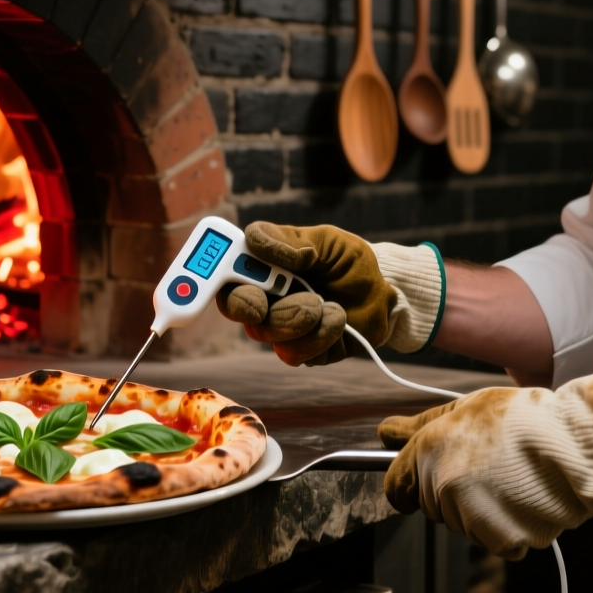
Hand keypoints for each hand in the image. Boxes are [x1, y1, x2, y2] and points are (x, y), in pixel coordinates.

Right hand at [214, 222, 442, 365]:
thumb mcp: (325, 240)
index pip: (222, 277)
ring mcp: (282, 329)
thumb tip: (255, 241)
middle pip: (238, 309)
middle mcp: (264, 300)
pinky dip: (320, 335)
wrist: (382, 290)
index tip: (224, 277)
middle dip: (251, 305)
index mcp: (260, 270)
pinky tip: (338, 318)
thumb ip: (291, 240)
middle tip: (265, 300)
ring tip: (325, 304)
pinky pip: (296, 353)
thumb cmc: (348, 261)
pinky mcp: (304, 352)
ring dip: (296, 318)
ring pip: (267, 334)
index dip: (209, 281)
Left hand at [378, 364, 592, 559]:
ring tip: (512, 479)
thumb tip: (384, 431)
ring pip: (462, 525)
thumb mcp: (466, 408)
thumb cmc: (523, 420)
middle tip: (488, 469)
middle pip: (432, 506)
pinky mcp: (498, 538)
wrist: (574, 444)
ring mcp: (470, 515)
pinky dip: (509, 528)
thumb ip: (420, 425)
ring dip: (481, 511)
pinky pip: (494, 540)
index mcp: (429, 450)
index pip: (395, 487)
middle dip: (452, 493)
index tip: (416, 488)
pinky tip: (525, 500)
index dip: (406, 487)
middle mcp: (443, 485)